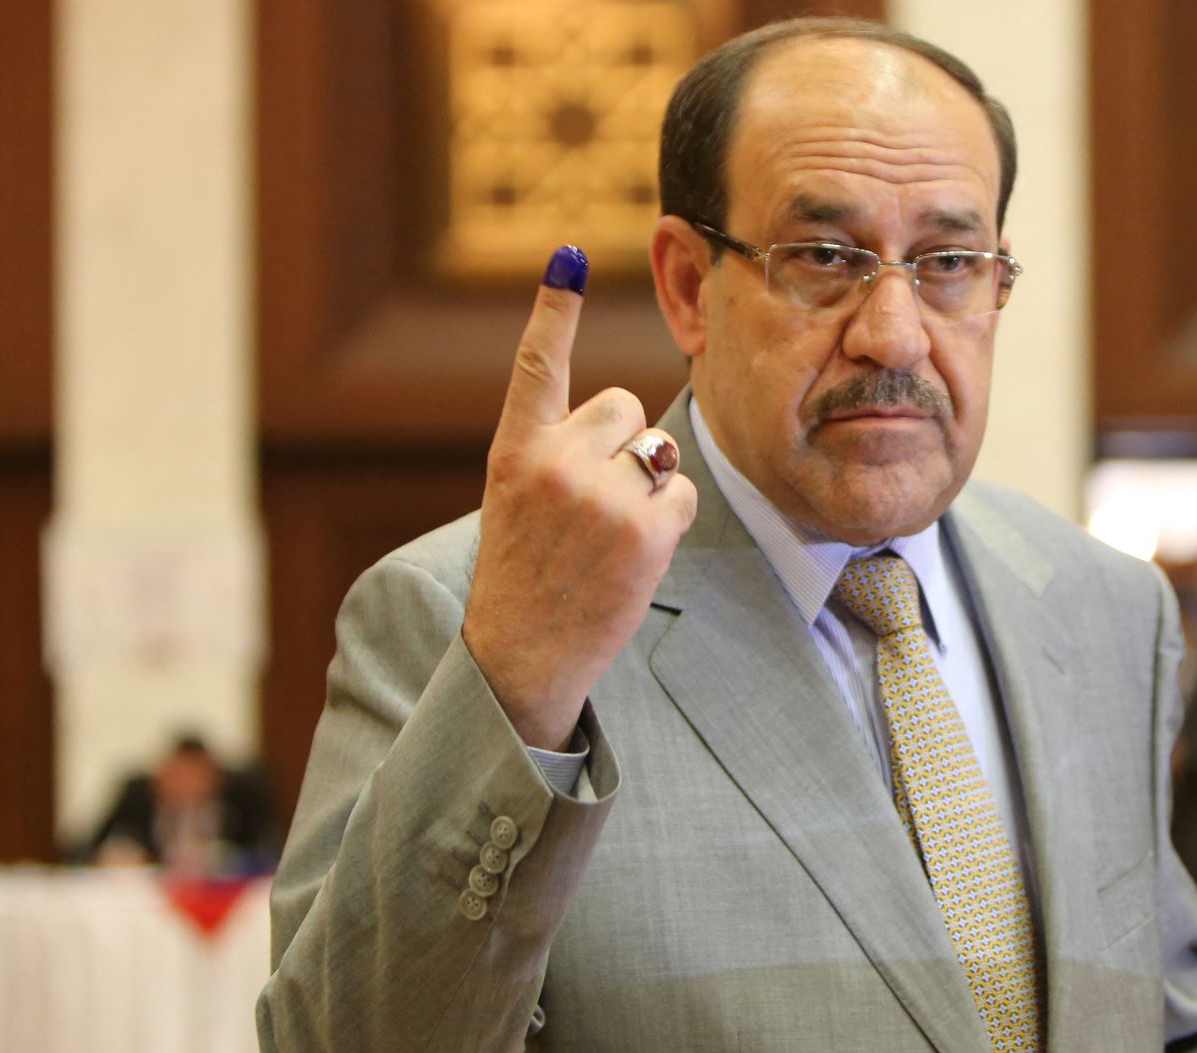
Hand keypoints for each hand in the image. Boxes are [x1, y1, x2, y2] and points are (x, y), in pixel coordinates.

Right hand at [462, 247, 697, 749]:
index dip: (556, 310)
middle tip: (590, 503)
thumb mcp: (516, 502)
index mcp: (514, 451)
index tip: (570, 258)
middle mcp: (553, 463)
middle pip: (623, 406)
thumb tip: (624, 415)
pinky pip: (682, 493)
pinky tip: (632, 555)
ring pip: (657, 450)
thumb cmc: (524, 575)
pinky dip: (668, 521)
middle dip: (620, 444)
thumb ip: (554, 451)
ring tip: (607, 536)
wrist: (522, 651)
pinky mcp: (643, 530)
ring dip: (646, 486)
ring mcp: (599, 496)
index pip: (538, 366)